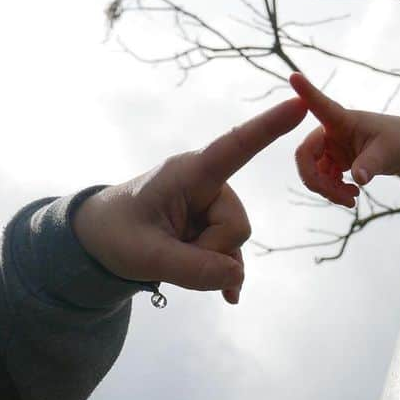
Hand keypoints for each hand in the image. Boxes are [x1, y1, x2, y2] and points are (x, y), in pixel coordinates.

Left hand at [72, 98, 307, 303]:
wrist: (100, 241)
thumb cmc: (116, 235)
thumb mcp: (145, 256)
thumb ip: (192, 269)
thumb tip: (236, 276)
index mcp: (188, 173)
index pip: (234, 147)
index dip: (268, 127)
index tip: (299, 103)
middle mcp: (207, 184)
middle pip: (237, 226)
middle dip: (208, 250)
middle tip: (167, 249)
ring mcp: (213, 207)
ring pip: (234, 244)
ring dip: (207, 261)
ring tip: (171, 254)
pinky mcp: (213, 229)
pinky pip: (233, 257)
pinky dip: (224, 275)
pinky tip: (228, 296)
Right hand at [290, 73, 399, 206]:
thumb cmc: (399, 141)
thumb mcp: (389, 152)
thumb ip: (372, 163)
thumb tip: (358, 179)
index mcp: (342, 120)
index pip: (321, 105)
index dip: (306, 92)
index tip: (294, 75)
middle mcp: (329, 132)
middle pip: (305, 156)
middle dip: (317, 181)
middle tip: (339, 196)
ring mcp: (328, 148)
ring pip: (312, 173)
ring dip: (327, 191)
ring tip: (352, 199)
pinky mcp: (331, 162)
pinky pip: (321, 181)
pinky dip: (333, 192)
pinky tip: (351, 196)